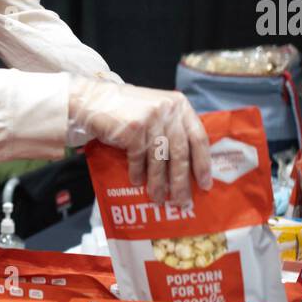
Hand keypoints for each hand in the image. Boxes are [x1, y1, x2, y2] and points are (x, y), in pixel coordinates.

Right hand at [69, 75, 212, 204]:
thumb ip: (173, 129)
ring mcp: (151, 119)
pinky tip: (137, 182)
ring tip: (158, 198)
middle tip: (182, 201)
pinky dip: (138, 172)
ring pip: (159, 158)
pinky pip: (139, 157)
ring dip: (158, 183)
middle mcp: (168, 110)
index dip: (203, 164)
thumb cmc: (129, 111)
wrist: (96, 100)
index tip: (206, 184)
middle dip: (181, 181)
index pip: (199, 138)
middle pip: (180, 153)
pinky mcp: (133, 128)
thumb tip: (189, 168)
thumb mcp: (158, 112)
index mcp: (180, 106)